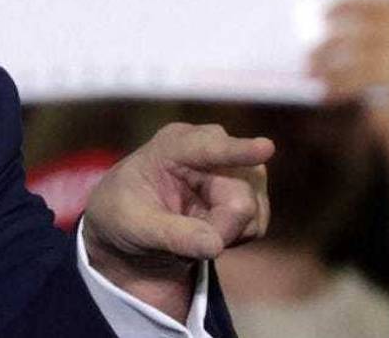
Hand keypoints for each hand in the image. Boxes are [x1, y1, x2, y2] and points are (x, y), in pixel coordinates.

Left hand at [82, 123, 272, 320]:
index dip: (238, 151)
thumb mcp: (134, 225)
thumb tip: (213, 244)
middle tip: (185, 241)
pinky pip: (257, 223)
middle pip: (239, 195)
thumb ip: (172, 234)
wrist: (129, 227)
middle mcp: (210, 148)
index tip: (265, 148)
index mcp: (173, 144)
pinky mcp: (247, 190)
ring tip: (189, 229)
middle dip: (220, 227)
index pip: (208, 147)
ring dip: (226, 233)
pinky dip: (235, 237)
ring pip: (254, 210)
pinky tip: (206, 230)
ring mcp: (233, 168)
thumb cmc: (123, 213)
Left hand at [308, 0, 388, 220]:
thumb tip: (327, 35)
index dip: (353, 4)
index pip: (386, 6)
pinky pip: (362, 77)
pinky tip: (325, 95)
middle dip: (335, 38)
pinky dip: (338, 84)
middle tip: (308, 54)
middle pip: (370, 27)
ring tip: (311, 73)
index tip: (326, 10)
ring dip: (330, 60)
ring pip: (362, 51)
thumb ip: (370, 50)